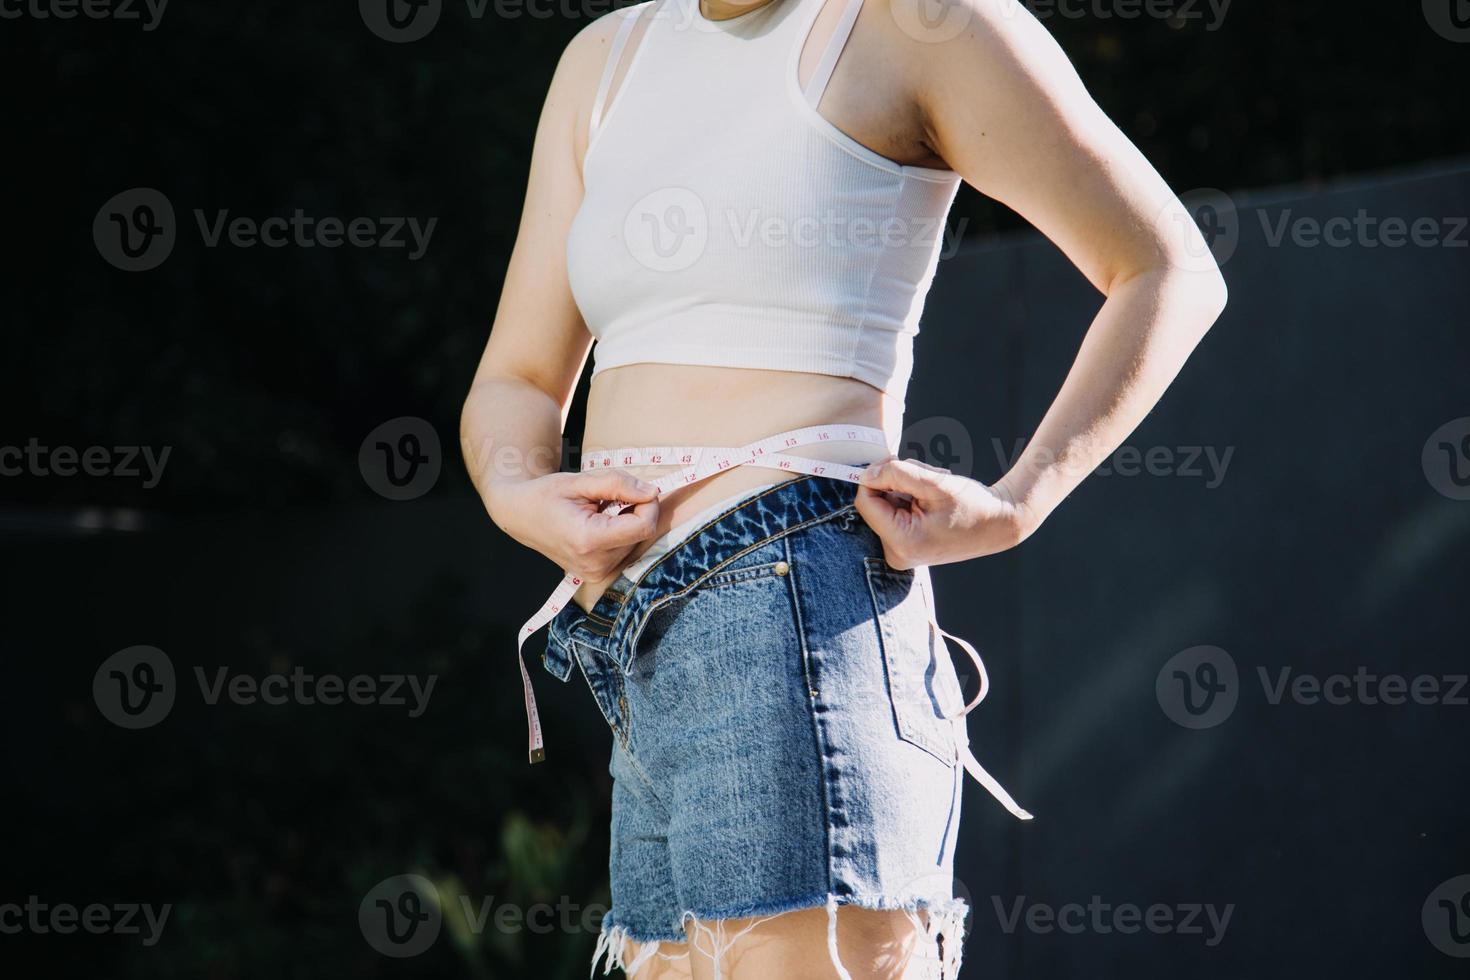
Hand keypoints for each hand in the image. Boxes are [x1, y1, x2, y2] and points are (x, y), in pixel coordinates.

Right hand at [492, 470, 661, 581]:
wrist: (520, 515)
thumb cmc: (546, 495)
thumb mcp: (580, 482)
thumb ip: (618, 484)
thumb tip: (651, 492)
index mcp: (588, 540)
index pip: (643, 526)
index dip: (648, 504)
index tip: (635, 489)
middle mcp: (594, 564)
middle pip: (641, 534)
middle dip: (636, 510)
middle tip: (609, 497)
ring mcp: (595, 573)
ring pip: (636, 541)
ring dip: (627, 521)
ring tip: (599, 511)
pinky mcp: (596, 574)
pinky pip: (625, 549)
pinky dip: (620, 532)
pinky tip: (600, 523)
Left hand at [853, 457, 1037, 569]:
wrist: (999, 524)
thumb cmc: (973, 504)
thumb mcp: (935, 482)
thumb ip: (896, 474)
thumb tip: (866, 474)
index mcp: (902, 542)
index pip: (866, 501)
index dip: (876, 477)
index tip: (897, 463)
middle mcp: (896, 554)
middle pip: (873, 505)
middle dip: (893, 484)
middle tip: (923, 478)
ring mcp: (900, 554)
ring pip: (883, 507)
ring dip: (903, 490)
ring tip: (932, 492)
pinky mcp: (905, 548)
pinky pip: (892, 515)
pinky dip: (906, 501)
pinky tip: (929, 502)